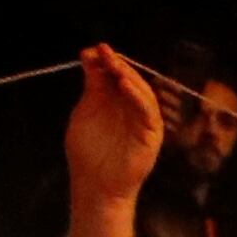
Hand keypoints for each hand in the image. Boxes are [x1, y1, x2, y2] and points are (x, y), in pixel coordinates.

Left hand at [67, 47, 165, 209]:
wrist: (94, 185)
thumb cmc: (87, 153)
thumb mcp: (85, 113)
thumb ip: (91, 88)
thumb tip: (90, 59)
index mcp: (115, 102)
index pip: (115, 77)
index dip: (106, 62)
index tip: (93, 51)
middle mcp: (131, 109)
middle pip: (131, 81)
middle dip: (117, 65)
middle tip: (105, 52)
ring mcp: (142, 122)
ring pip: (143, 94)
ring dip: (130, 77)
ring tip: (115, 66)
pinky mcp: (151, 135)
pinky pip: (148, 112)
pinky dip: (139, 98)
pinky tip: (125, 86)